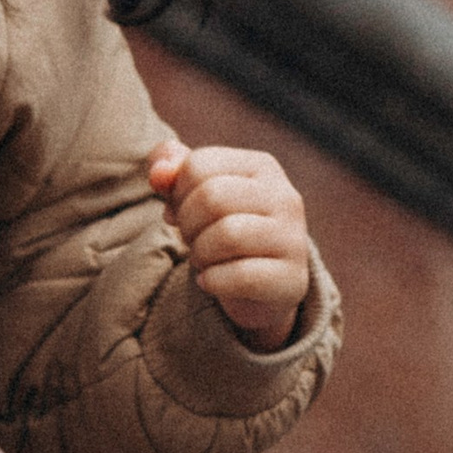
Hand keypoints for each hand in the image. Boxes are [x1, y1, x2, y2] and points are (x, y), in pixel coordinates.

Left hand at [147, 138, 310, 345]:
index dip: (176, 193)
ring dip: (199, 253)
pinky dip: (213, 281)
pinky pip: (241, 276)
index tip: (179, 212)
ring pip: (228, 235)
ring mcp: (293, 238)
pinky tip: (209, 281)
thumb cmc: (222, 231)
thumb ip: (171, 172)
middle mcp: (285, 196)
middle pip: (212, 197)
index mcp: (261, 167)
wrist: (260, 288)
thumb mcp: (194, 195)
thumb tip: (159, 172)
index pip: (200, 165)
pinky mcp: (292, 278)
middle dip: (187, 224)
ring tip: (202, 259)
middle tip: (190, 239)